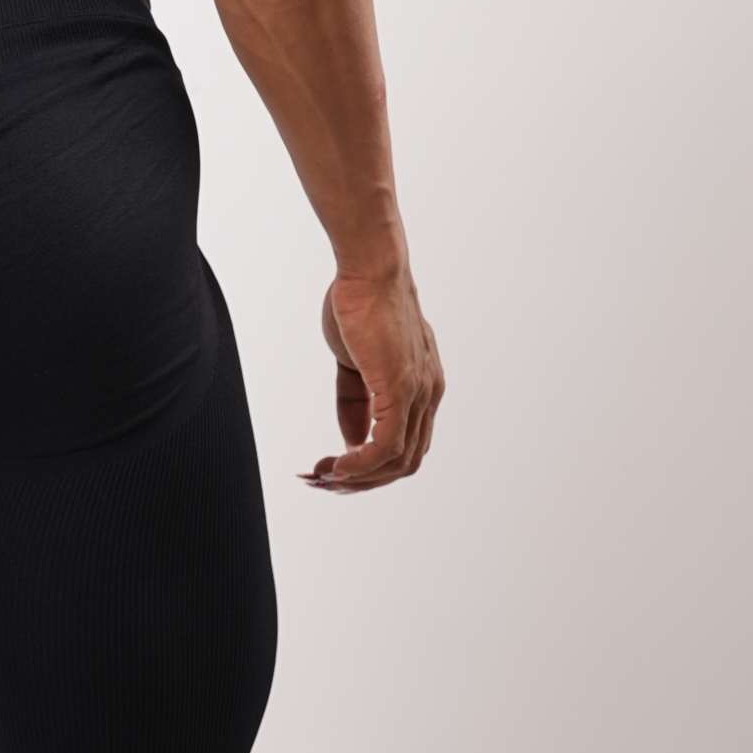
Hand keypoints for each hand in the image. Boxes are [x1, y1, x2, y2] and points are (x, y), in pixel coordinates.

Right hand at [303, 269, 442, 491]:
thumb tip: (350, 441)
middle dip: (363, 481)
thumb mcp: (356, 362)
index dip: (372, 466)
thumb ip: (355, 402)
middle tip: (325, 482)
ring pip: (397, 461)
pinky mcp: (401, 389)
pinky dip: (360, 464)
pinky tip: (336, 467)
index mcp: (423, 387)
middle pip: (404, 462)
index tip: (335, 470)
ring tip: (324, 477)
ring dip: (358, 478)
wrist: (370, 270)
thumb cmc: (361, 304)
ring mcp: (419, 394)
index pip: (406, 444)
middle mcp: (429, 395)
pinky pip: (385, 446)